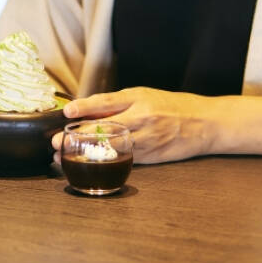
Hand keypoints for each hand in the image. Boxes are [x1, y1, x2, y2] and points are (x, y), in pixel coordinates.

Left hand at [51, 87, 214, 164]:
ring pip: (112, 150)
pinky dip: (104, 165)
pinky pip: (123, 162)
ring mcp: (147, 141)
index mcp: (139, 100)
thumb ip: (116, 103)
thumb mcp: (143, 95)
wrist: (205, 123)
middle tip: (56, 142)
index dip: (85, 107)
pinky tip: (87, 167)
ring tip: (64, 159)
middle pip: (105, 129)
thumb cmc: (170, 106)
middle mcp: (142, 120)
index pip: (107, 103)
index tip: (67, 111)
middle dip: (78, 137)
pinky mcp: (151, 158)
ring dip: (86, 155)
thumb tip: (84, 109)